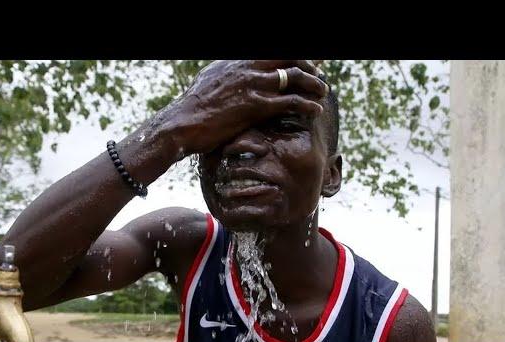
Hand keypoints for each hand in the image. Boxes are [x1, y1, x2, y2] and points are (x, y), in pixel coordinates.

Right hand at [157, 60, 328, 157]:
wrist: (181, 124)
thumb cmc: (192, 109)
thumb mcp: (209, 82)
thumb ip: (225, 76)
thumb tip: (229, 75)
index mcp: (236, 61)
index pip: (271, 53)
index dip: (292, 56)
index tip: (304, 62)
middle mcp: (246, 67)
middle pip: (288, 58)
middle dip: (308, 66)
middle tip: (319, 75)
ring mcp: (252, 84)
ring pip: (294, 77)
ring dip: (313, 84)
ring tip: (323, 91)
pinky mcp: (255, 105)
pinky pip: (290, 101)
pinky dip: (307, 104)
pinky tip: (315, 109)